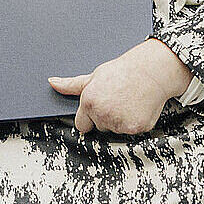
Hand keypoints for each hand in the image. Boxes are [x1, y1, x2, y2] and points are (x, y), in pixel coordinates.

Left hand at [48, 38, 192, 135]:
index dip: (89, 116)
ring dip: (120, 121)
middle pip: (99, 127)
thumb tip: (52, 83)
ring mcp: (119, 123)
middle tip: (117, 99)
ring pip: (115, 130)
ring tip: (127, 101)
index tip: (100, 105)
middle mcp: (102, 114)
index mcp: (89, 102)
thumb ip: (71, 85)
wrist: (151, 71)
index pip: (81, 125)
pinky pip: (130, 132)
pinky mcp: (135, 128)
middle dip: (106, 117)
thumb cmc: (122, 72)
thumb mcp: (93, 76)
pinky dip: (134, 123)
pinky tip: (137, 107)